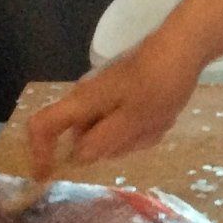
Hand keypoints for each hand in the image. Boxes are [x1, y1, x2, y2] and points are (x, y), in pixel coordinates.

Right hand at [25, 30, 204, 178]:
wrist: (184, 45)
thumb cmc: (159, 83)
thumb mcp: (134, 120)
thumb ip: (103, 141)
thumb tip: (76, 158)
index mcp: (83, 102)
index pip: (43, 126)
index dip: (38, 152)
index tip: (46, 176)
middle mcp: (87, 97)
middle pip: (82, 136)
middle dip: (110, 146)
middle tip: (145, 135)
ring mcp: (104, 93)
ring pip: (107, 130)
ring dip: (131, 136)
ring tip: (159, 122)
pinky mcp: (121, 91)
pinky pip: (123, 120)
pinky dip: (140, 126)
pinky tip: (162, 116)